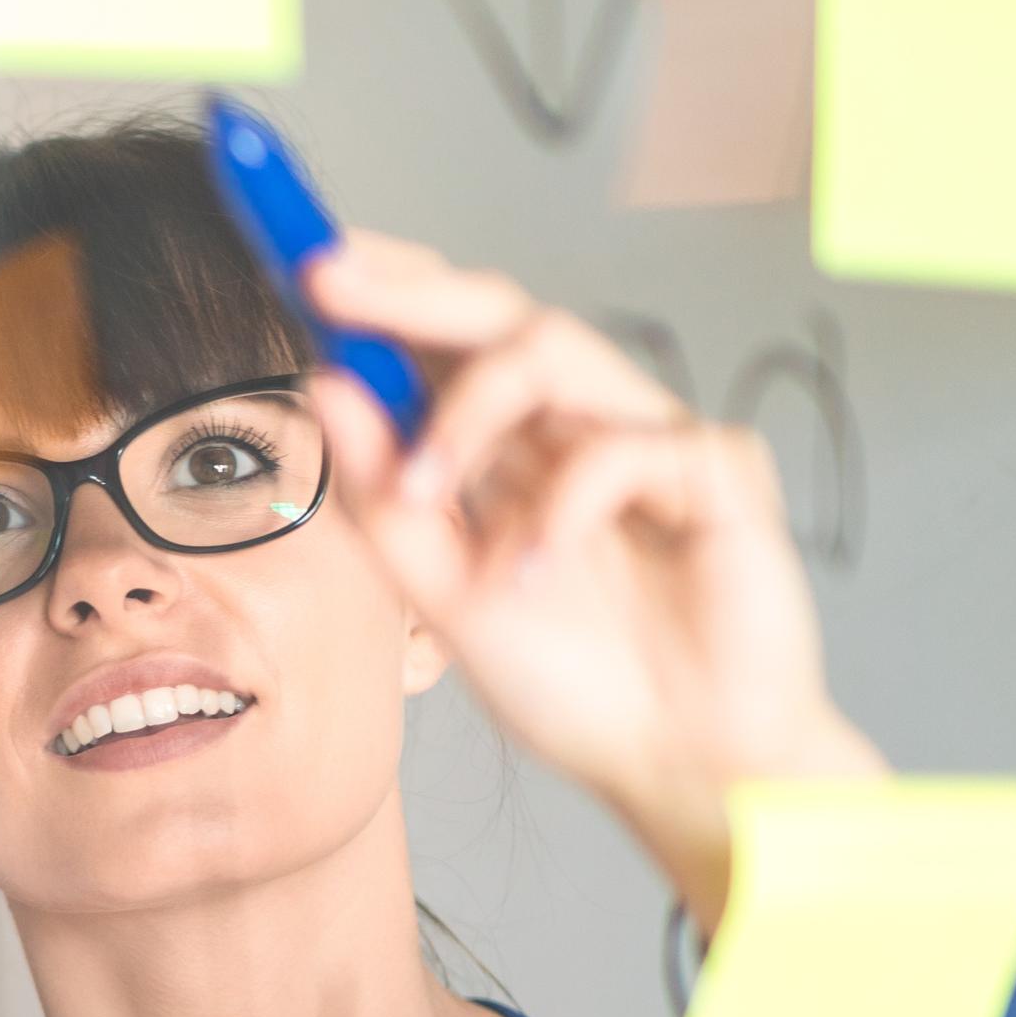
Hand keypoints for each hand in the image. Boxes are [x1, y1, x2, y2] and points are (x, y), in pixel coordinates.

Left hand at [305, 233, 883, 929]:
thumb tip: (324, 383)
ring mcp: (648, 437)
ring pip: (551, 350)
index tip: (296, 252)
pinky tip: (539, 571)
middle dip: (406, 288)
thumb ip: (385, 497)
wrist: (677, 763)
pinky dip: (564, 506)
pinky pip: (627, 445)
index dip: (378, 287)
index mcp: (505, 448)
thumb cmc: (573, 679)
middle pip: (495, 311)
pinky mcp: (718, 471)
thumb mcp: (444, 593)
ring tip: (426, 495)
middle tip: (327, 277)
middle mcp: (573, 424)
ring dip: (465, 416)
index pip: (438, 340)